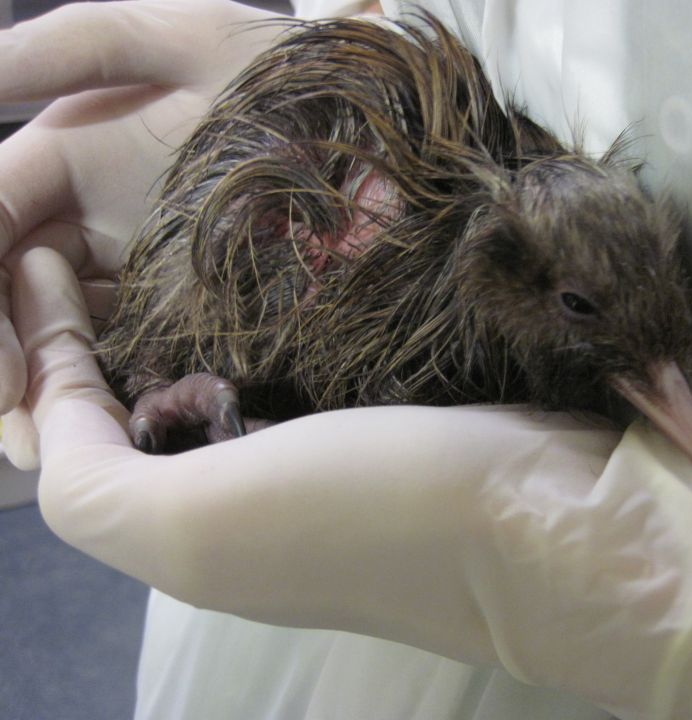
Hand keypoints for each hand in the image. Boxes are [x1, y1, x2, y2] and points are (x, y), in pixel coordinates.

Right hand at [0, 0, 291, 465]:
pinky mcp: (189, 317)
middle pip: (14, 304)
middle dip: (7, 369)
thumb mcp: (186, 38)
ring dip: (49, 404)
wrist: (376, 135)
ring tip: (45, 456)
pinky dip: (115, 403)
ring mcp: (139, 280)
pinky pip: (137, 364)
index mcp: (65, 168)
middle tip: (22, 436)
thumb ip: (77, 46)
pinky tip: (115, 444)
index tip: (6, 375)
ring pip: (66, 347)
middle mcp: (91, 230)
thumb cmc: (286, 79)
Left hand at [15, 246, 691, 719]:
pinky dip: (286, 300)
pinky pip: (316, 346)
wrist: (571, 518)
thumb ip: (96, 484)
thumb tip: (65, 412)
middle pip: (161, 401)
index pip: (89, 438)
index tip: (45, 261)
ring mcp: (341, 445)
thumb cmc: (385, 516)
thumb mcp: (205, 528)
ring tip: (194, 231)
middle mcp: (266, 490)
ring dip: (207, 304)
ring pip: (241, 364)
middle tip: (118, 239)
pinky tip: (292, 257)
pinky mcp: (404, 405)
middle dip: (126, 325)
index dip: (53, 357)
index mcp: (204, 527)